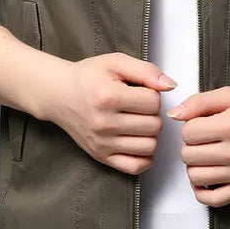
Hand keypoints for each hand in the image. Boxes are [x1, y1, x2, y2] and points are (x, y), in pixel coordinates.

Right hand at [50, 52, 176, 174]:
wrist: (59, 94)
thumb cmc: (88, 76)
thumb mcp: (116, 62)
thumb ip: (146, 71)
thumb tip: (170, 86)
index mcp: (109, 97)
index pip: (153, 102)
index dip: (153, 94)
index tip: (141, 91)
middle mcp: (104, 123)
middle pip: (154, 125)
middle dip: (153, 113)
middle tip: (140, 106)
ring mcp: (102, 143)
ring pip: (149, 146)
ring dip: (150, 134)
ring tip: (139, 121)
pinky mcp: (101, 156)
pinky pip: (135, 166)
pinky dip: (144, 156)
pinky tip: (139, 140)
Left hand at [167, 86, 229, 206]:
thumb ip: (199, 102)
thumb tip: (173, 115)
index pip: (188, 132)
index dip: (190, 126)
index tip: (202, 124)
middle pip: (188, 155)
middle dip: (191, 145)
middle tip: (204, 139)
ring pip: (196, 176)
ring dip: (195, 165)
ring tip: (206, 155)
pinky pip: (212, 200)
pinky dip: (201, 190)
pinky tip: (206, 177)